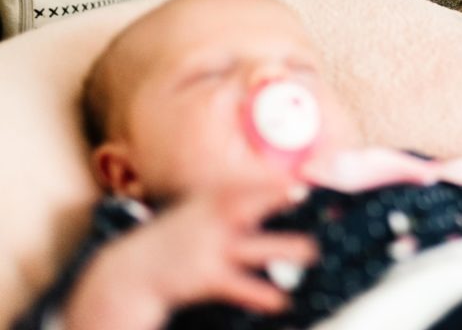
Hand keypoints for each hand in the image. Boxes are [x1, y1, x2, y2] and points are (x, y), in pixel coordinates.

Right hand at [62, 177, 316, 329]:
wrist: (131, 271)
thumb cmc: (175, 239)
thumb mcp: (196, 211)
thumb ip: (228, 203)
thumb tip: (272, 194)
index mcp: (208, 202)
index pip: (243, 186)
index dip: (271, 181)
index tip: (299, 178)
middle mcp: (210, 221)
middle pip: (245, 206)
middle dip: (273, 197)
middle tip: (302, 192)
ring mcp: (209, 249)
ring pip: (253, 249)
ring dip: (283, 248)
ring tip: (311, 251)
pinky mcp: (206, 278)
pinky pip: (239, 286)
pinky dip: (261, 294)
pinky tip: (281, 301)